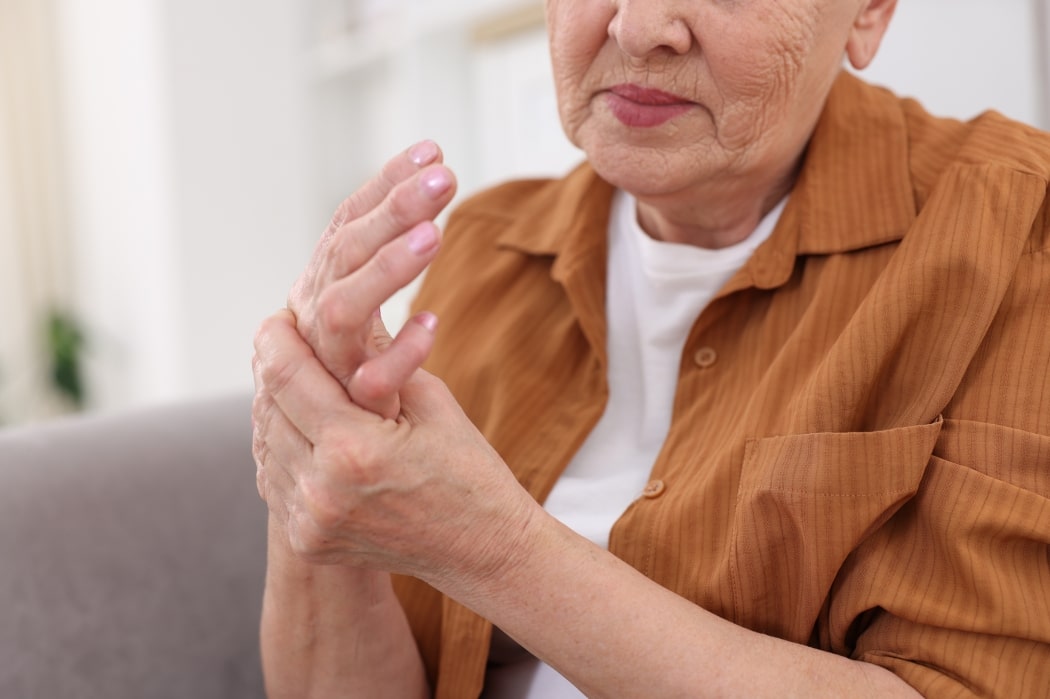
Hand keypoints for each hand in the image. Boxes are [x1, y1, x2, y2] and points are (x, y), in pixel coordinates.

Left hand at [252, 309, 538, 585]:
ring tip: (295, 383)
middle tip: (285, 344)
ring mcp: (310, 523)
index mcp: (353, 449)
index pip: (287, 375)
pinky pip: (276, 480)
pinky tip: (303, 428)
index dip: (276, 338)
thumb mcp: (429, 399)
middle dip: (274, 370)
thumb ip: (375, 358)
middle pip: (268, 408)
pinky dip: (284, 449)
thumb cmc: (466, 466)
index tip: (278, 318)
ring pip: (265, 444)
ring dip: (276, 409)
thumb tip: (337, 315)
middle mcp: (321, 491)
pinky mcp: (308, 541)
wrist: (481, 547)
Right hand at [288, 140, 456, 418]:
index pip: (345, 225)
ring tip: (434, 235)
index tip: (431, 149)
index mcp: (321, 292)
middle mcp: (311, 323)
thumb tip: (426, 179)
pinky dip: (399, 353)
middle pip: (343, 253)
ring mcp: (325, 371)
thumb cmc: (368, 388)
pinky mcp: (350, 419)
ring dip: (386, 268)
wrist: (346, 478)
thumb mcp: (372, 317)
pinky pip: (368, 381)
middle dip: (391, 209)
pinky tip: (432, 321)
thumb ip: (383, 260)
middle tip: (442, 175)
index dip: (383, 186)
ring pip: (342, 310)